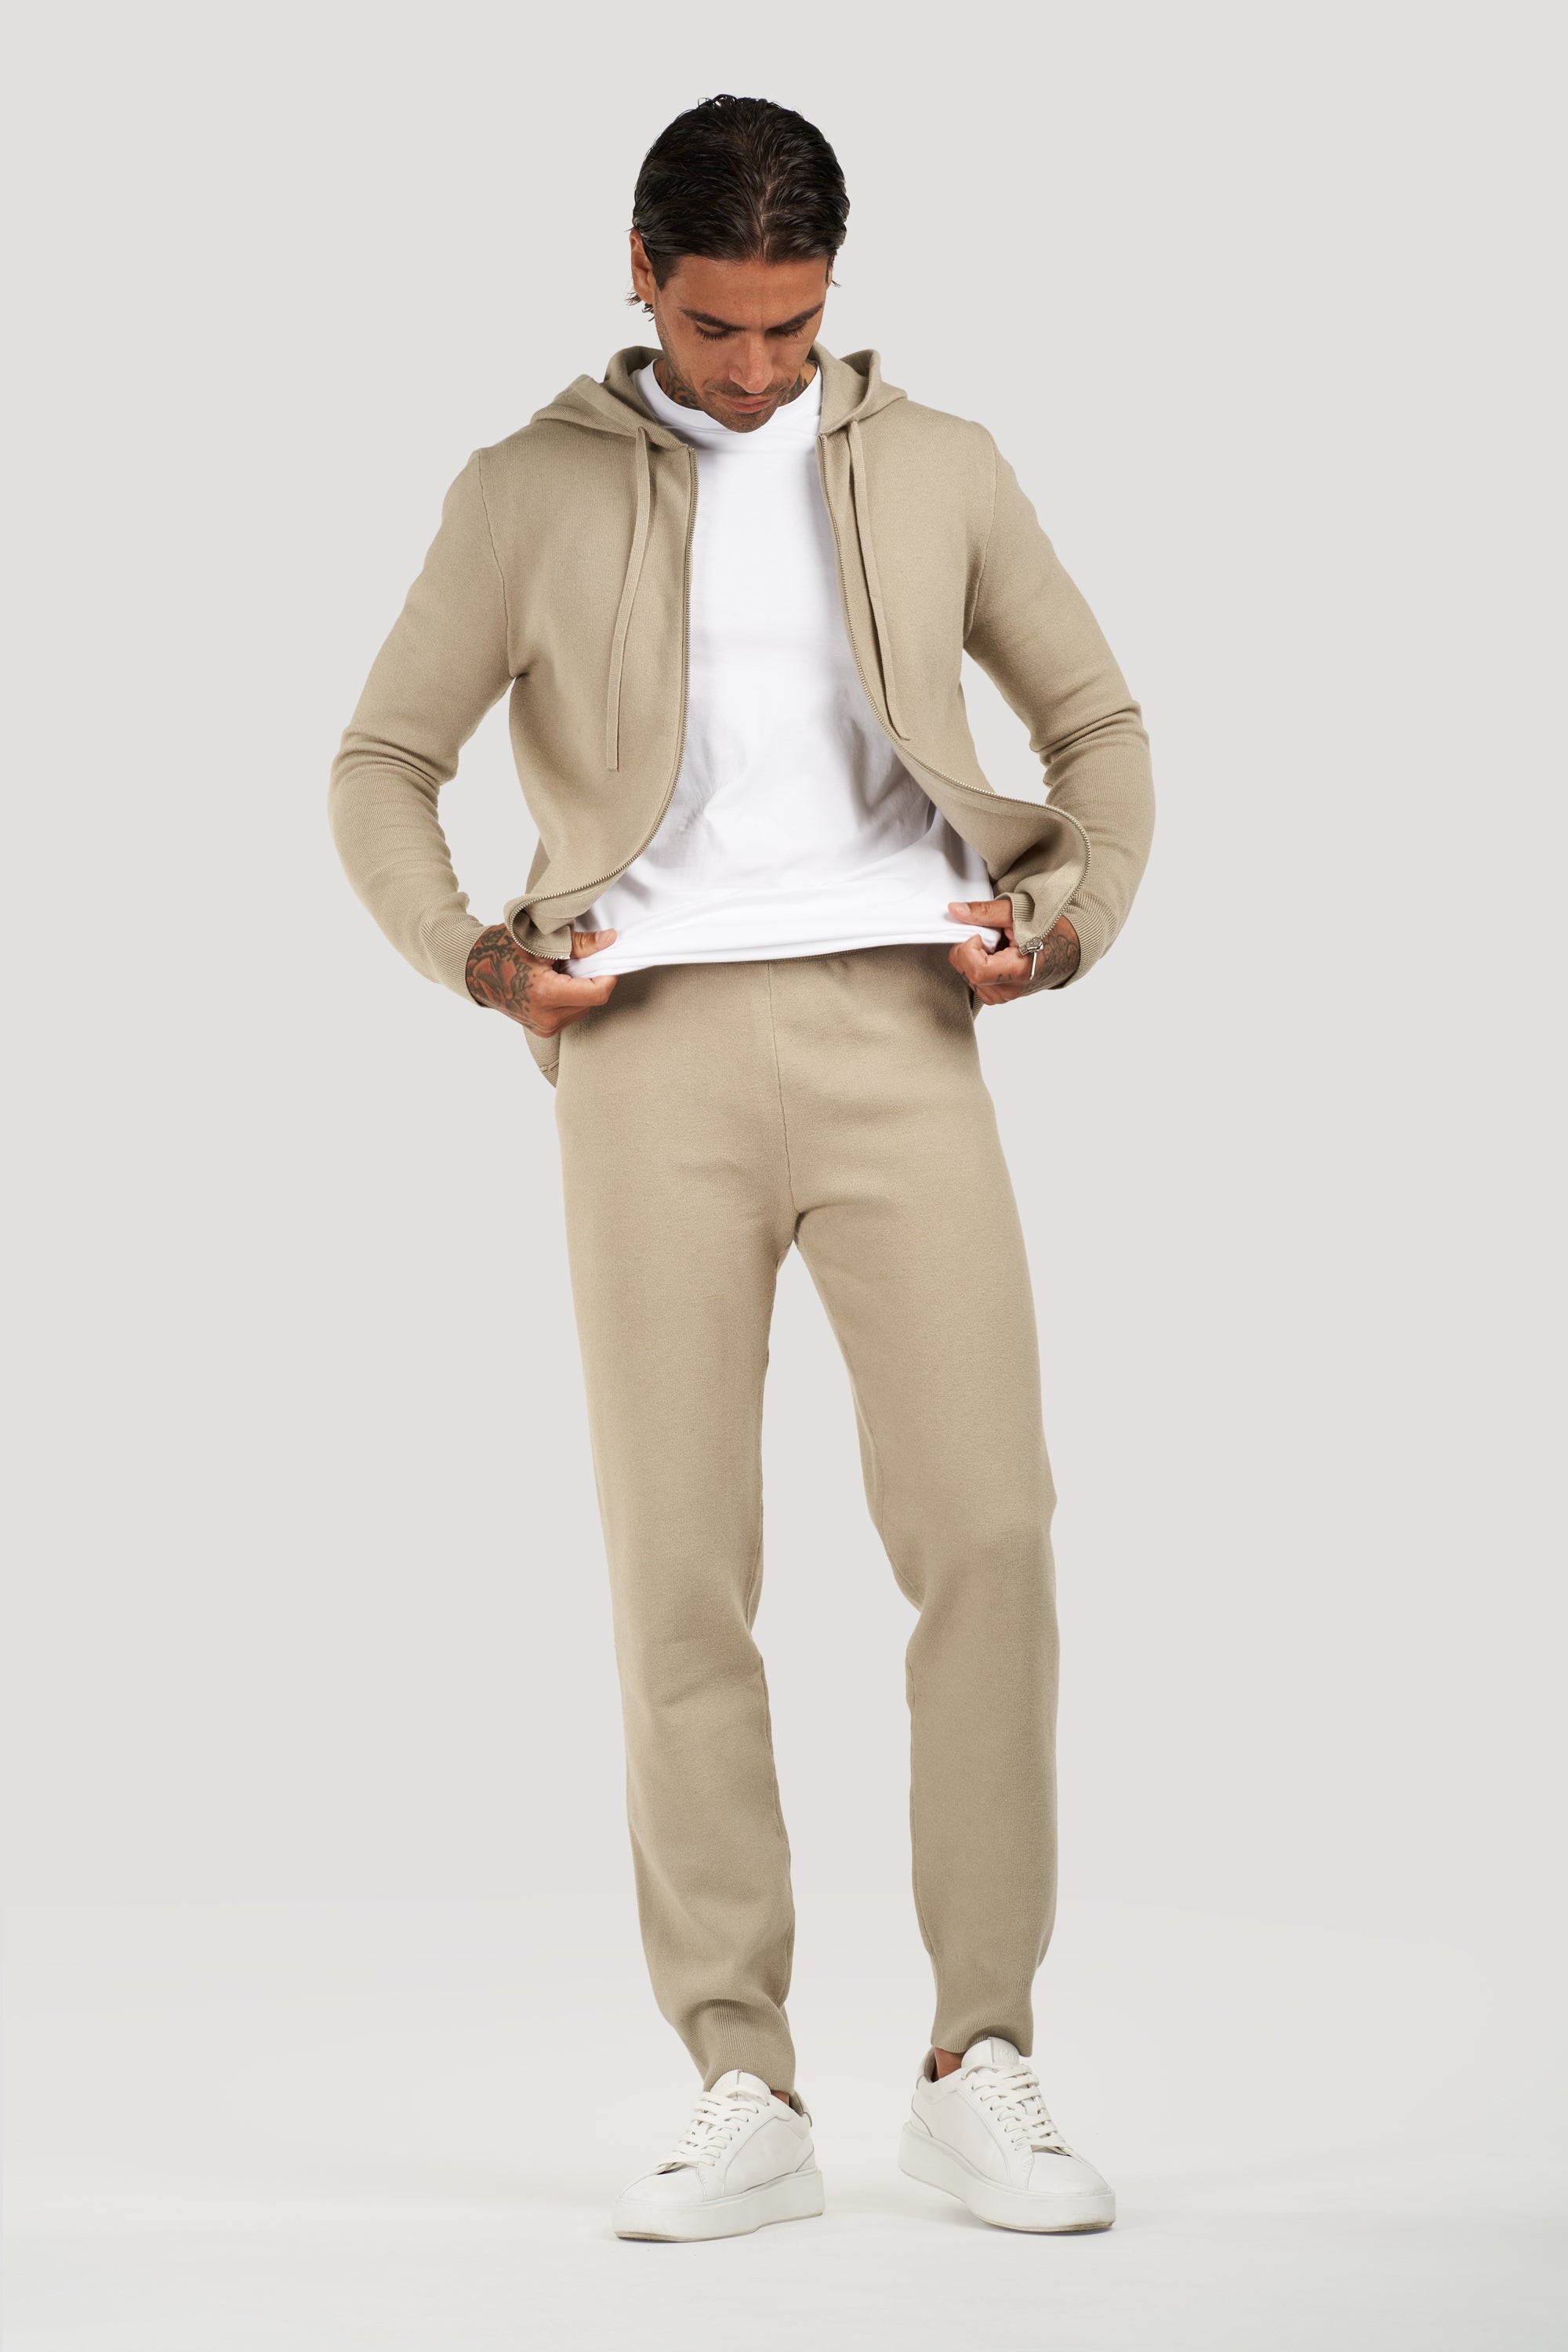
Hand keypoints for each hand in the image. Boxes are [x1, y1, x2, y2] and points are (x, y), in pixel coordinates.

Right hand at [465, 924, 619, 1035]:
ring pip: (583, 1007)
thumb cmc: (501, 950)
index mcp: (545, 994)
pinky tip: (552, 983)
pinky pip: (570, 1013)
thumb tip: (610, 940)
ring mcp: (544, 1027)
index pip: (597, 993)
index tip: (605, 958)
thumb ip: (580, 943)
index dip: (608, 974)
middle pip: (592, 1000)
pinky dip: (569, 997)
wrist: (473, 970)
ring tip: (558, 971)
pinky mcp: (542, 1030)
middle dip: (590, 978)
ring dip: (580, 988)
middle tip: (573, 960)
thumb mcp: (541, 940)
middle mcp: (546, 1017)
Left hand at [947, 902, 1079, 1003]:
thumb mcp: (1017, 912)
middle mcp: (1011, 989)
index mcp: (1019, 970)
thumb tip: (955, 910)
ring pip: (969, 979)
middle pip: (968, 974)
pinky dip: (978, 967)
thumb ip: (984, 912)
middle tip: (989, 936)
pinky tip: (995, 956)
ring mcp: (1006, 995)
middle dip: (969, 950)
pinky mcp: (1002, 996)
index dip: (969, 949)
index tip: (979, 934)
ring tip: (996, 946)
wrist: (1069, 945)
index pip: (976, 970)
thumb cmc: (1050, 928)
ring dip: (973, 959)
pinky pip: (976, 984)